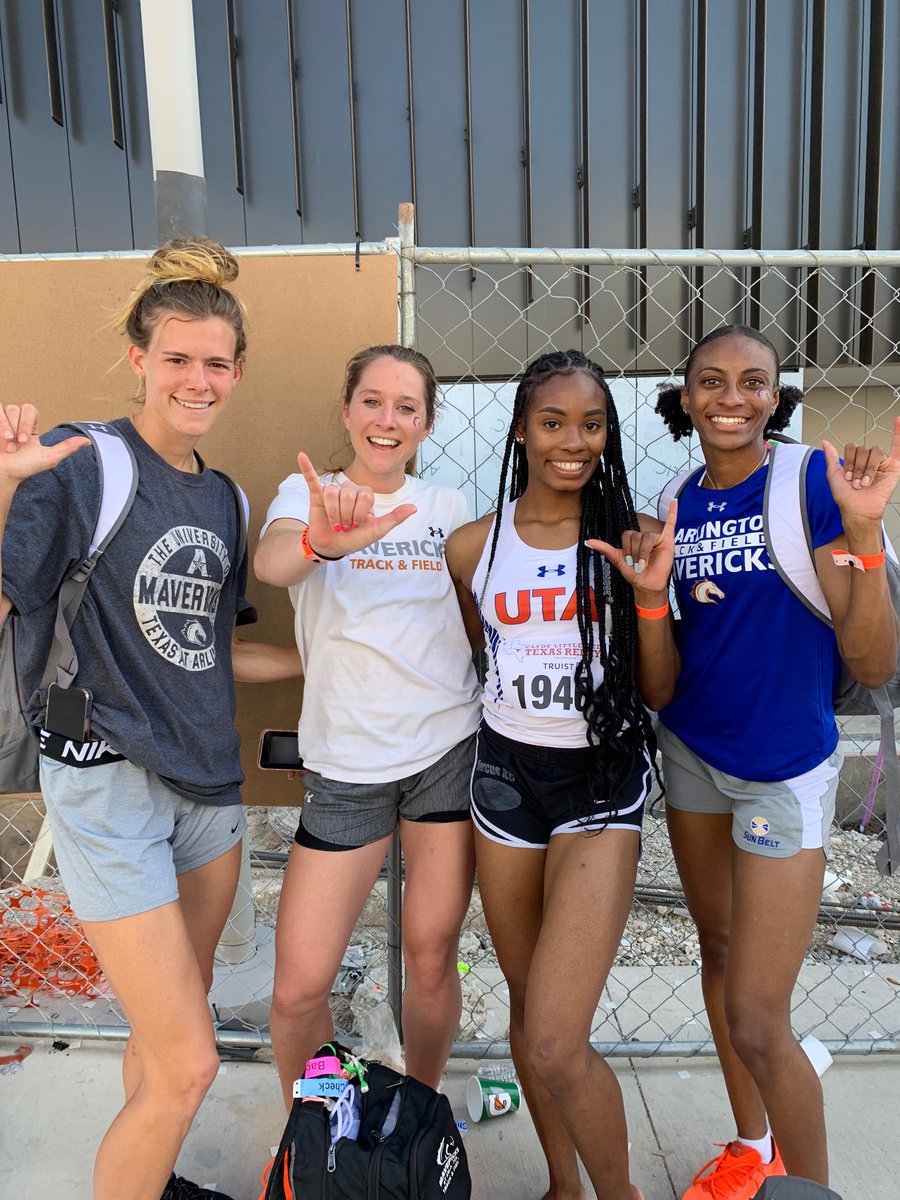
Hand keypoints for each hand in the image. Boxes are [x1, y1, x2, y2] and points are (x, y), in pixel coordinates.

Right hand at [0, 403, 88, 487]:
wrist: (4, 474)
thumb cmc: (24, 468)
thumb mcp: (48, 458)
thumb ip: (67, 448)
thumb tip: (88, 441)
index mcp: (31, 428)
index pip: (31, 410)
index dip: (29, 422)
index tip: (26, 441)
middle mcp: (17, 422)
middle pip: (21, 408)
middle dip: (20, 427)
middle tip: (18, 444)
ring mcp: (4, 422)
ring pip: (9, 409)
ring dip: (9, 428)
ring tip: (9, 445)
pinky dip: (1, 423)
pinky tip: (2, 438)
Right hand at [298, 451, 415, 556]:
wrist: (333, 546)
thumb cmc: (356, 538)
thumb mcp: (377, 531)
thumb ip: (394, 518)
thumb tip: (415, 508)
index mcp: (365, 495)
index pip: (365, 495)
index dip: (360, 513)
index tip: (357, 525)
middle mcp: (350, 489)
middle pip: (349, 493)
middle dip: (346, 515)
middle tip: (344, 525)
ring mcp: (333, 491)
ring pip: (333, 493)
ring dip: (333, 513)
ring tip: (334, 522)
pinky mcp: (317, 494)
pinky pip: (312, 479)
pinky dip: (306, 468)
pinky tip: (301, 456)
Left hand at [585, 500, 677, 595]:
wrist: (646, 585)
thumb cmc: (634, 574)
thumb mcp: (618, 559)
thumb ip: (605, 548)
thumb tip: (588, 541)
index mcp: (633, 539)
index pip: (627, 535)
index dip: (626, 548)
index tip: (628, 561)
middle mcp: (644, 536)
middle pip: (636, 536)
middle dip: (635, 552)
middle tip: (638, 565)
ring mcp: (656, 537)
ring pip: (647, 538)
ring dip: (643, 553)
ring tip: (645, 564)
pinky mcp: (668, 540)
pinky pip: (671, 523)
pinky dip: (673, 512)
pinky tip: (674, 501)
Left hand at [823, 415, 899, 525]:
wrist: (858, 510)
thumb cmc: (846, 497)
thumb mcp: (833, 475)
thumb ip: (831, 458)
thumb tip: (825, 442)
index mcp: (856, 460)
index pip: (852, 447)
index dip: (848, 461)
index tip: (847, 476)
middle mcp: (868, 460)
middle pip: (863, 449)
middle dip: (857, 466)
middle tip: (856, 482)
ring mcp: (881, 463)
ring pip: (875, 451)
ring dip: (868, 468)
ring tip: (866, 483)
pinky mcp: (893, 467)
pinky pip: (898, 447)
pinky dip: (899, 433)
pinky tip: (898, 421)